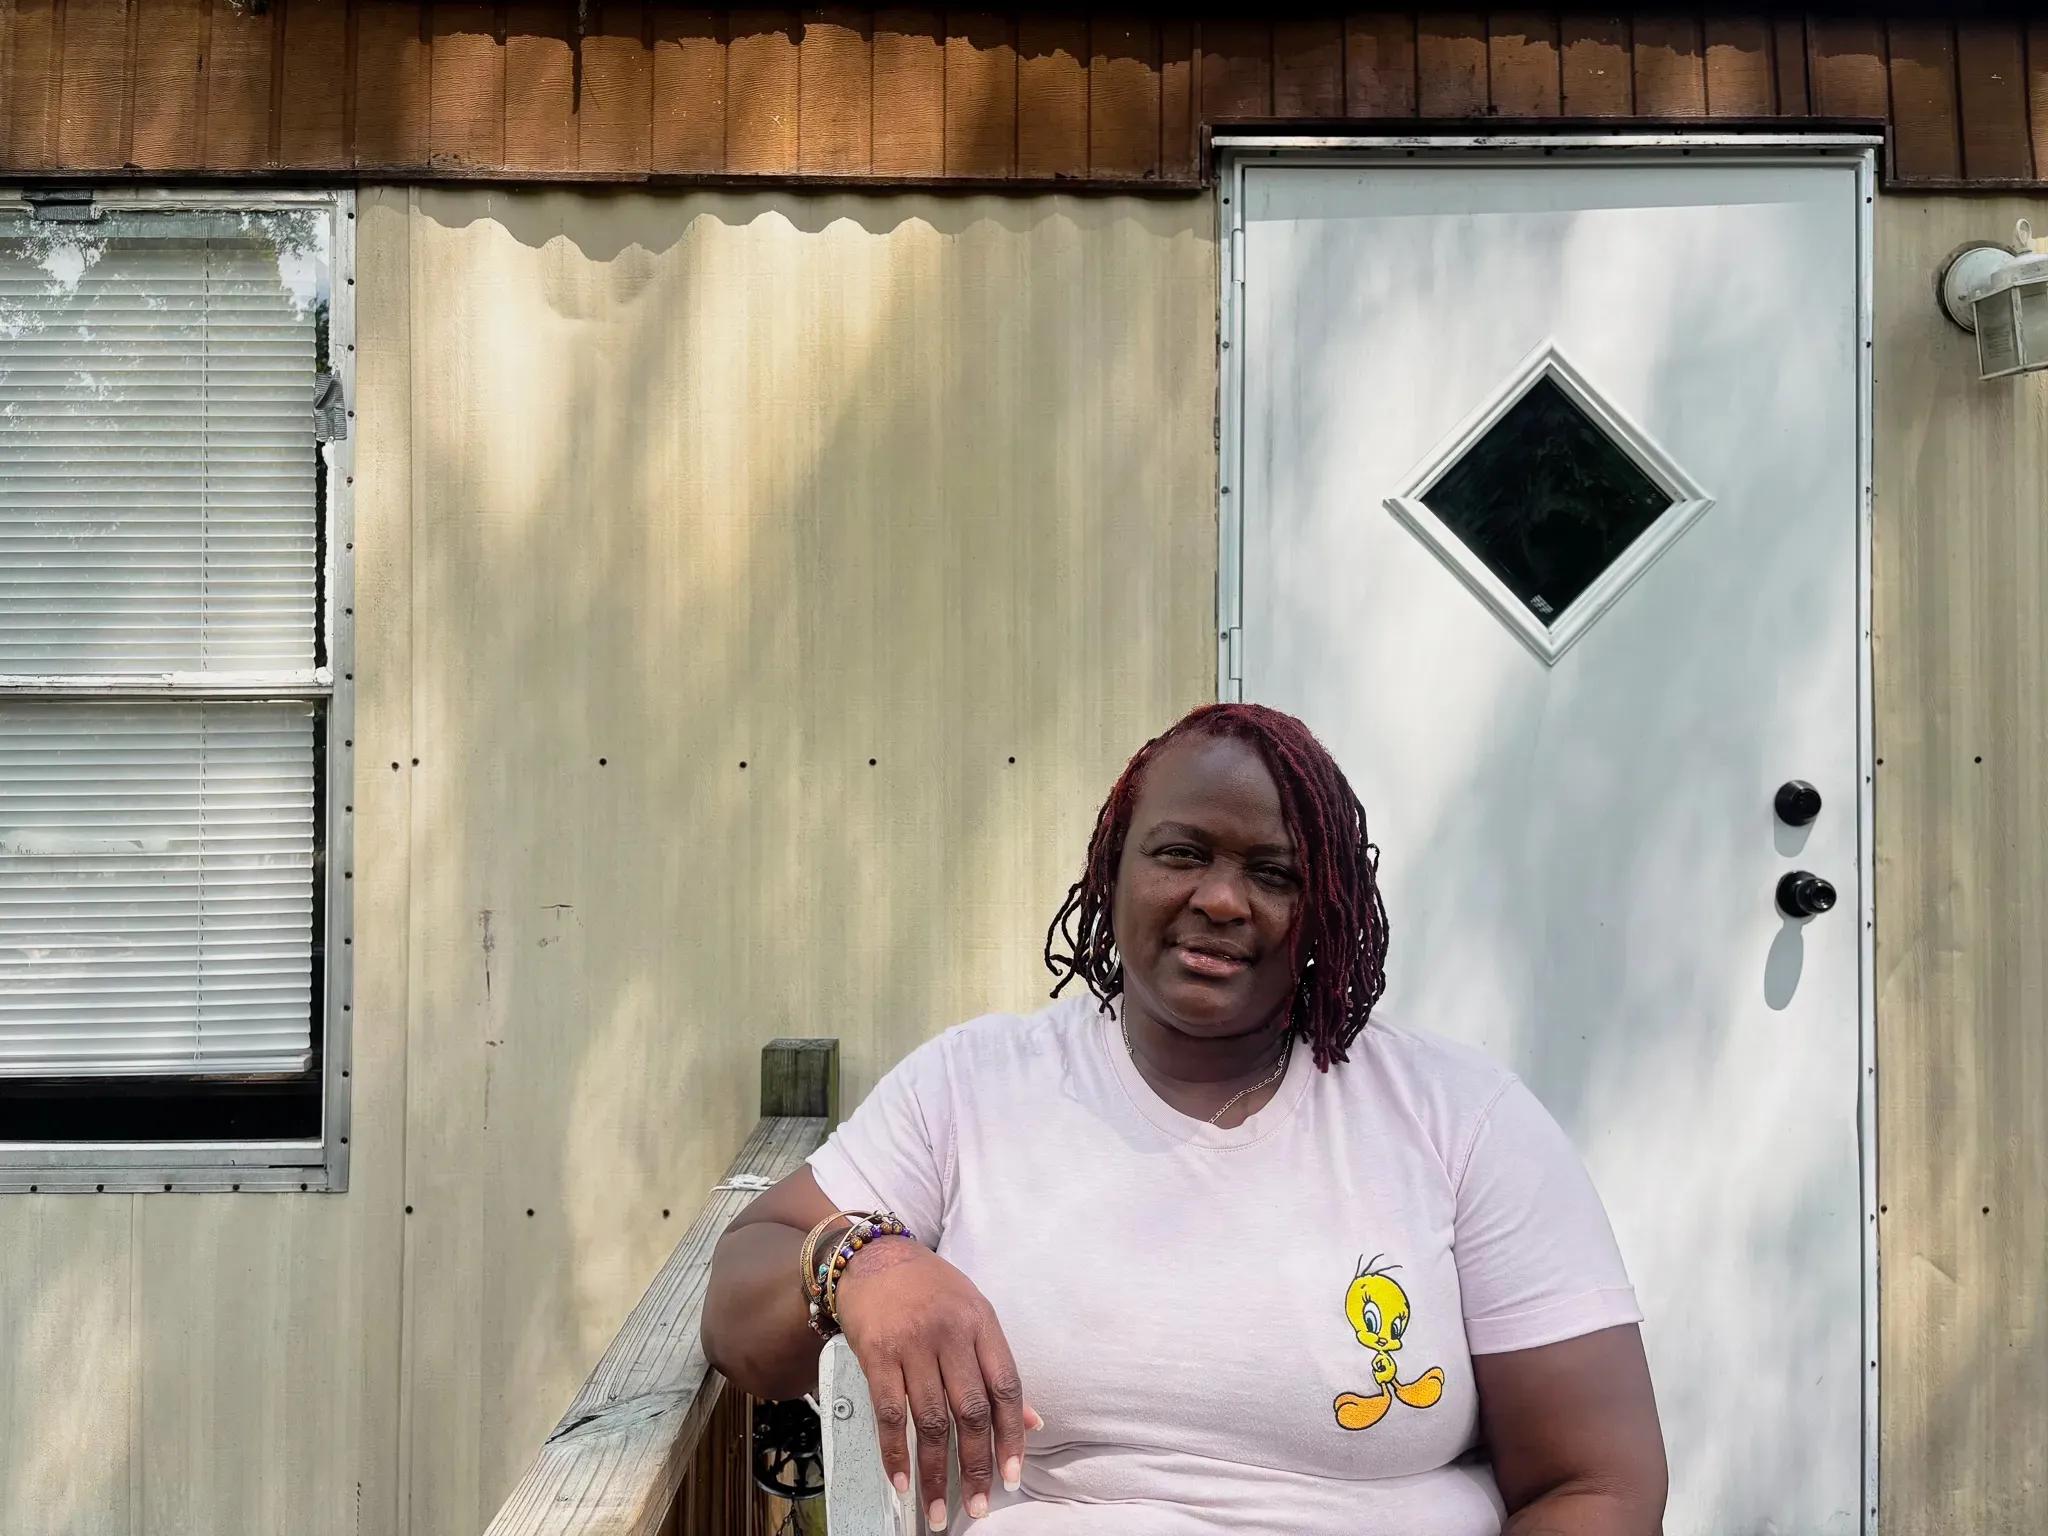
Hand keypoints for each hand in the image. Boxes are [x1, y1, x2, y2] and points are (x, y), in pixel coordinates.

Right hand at [834, 1239, 1041, 1528]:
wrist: (873, 1255)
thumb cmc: (928, 1288)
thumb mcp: (973, 1312)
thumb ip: (997, 1366)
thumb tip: (1030, 1423)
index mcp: (981, 1322)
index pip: (1005, 1387)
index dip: (1011, 1437)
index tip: (1011, 1478)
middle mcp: (950, 1333)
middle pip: (971, 1411)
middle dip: (977, 1465)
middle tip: (978, 1507)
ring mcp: (912, 1343)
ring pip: (931, 1420)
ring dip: (936, 1472)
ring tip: (938, 1509)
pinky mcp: (877, 1353)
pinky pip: (890, 1413)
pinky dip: (896, 1453)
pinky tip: (901, 1481)